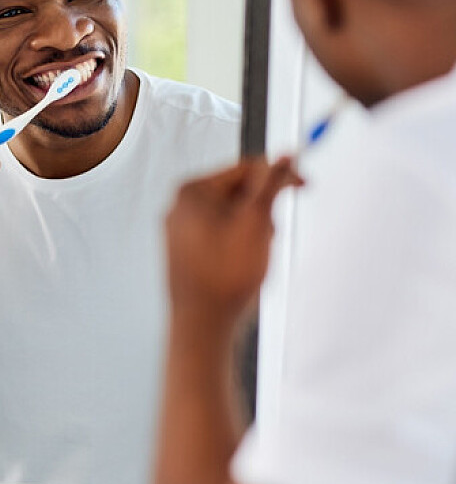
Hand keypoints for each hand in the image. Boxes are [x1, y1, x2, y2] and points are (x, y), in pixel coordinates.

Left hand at [165, 157, 302, 322]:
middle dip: (262, 212)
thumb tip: (284, 158)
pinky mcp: (186, 252)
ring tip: (253, 258)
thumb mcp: (257, 222)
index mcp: (190, 191)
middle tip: (268, 236)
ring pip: (233, 217)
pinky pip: (222, 237)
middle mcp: (179, 207)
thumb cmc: (224, 277)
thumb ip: (272, 185)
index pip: (244, 168)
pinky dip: (241, 246)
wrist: (202, 326)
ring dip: (255, 231)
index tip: (305, 184)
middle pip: (238, 193)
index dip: (278, 175)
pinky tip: (243, 269)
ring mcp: (180, 230)